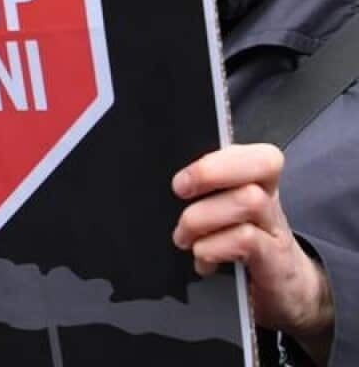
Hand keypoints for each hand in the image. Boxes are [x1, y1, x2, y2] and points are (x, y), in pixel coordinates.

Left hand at [172, 144, 333, 357]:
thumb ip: (201, 195)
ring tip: (183, 238)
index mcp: (255, 183)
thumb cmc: (240, 247)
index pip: (255, 152)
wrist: (283, 292)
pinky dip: (213, 248)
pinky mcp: (275, 261)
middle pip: (261, 164)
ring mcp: (276, 229)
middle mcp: (271, 199)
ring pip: (248, 201)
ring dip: (202, 218)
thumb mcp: (220, 215)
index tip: (180, 181)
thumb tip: (160, 185)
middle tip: (179, 191)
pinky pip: (245, 240)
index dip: (216, 159)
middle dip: (210, 172)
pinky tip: (202, 261)